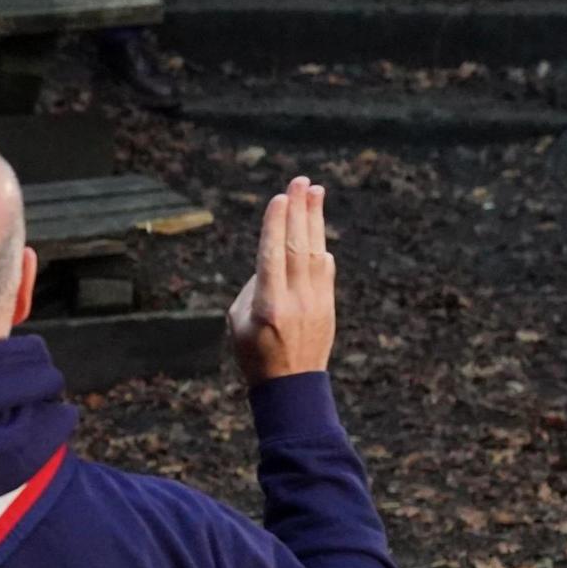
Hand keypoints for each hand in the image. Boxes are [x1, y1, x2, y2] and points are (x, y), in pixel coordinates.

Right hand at [227, 176, 336, 385]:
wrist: (291, 386)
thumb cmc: (254, 355)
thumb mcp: (238, 323)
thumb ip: (252, 288)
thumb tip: (272, 262)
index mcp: (268, 305)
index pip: (273, 255)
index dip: (277, 225)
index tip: (279, 199)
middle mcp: (296, 300)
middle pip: (299, 246)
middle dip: (300, 210)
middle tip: (302, 181)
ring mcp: (316, 302)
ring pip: (317, 252)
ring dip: (315, 220)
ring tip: (315, 192)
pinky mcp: (328, 305)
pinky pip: (326, 269)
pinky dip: (320, 247)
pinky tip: (318, 230)